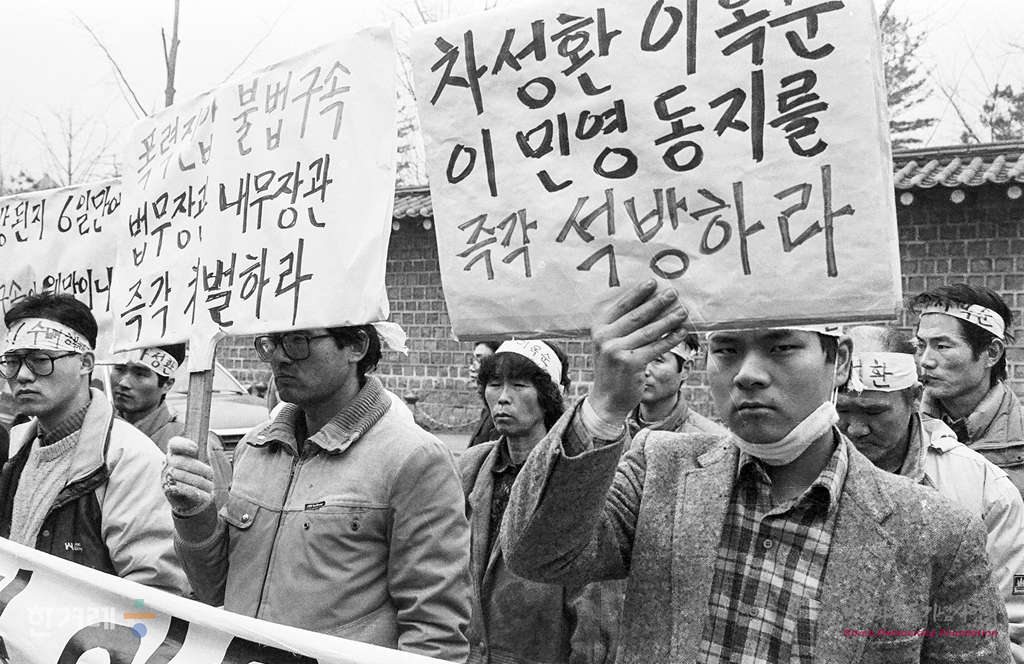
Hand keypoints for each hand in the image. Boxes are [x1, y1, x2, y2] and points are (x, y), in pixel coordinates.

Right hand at [163, 436, 214, 516]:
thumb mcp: (201, 462)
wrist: (191, 498)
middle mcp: (168, 463)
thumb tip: (207, 442)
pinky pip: (181, 489)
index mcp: (176, 452)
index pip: (174, 443)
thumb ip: (203, 451)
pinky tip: (206, 495)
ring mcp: (166, 476)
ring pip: (180, 476)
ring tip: (210, 485)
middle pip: (179, 461)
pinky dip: (197, 492)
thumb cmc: (197, 476)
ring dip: (200, 481)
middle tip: (210, 473)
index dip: (183, 444)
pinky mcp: (169, 490)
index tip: (196, 449)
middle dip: (198, 468)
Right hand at [588, 280, 688, 421]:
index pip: (621, 306)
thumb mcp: (609, 344)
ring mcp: (616, 351)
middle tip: (674, 293)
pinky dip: (671, 339)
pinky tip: (682, 332)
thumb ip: (621, 326)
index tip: (653, 282)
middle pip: (637, 316)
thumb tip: (649, 304)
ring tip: (683, 311)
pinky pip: (656, 348)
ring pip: (649, 331)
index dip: (638, 293)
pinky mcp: (631, 363)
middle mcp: (605, 338)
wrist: (606, 398)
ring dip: (669, 320)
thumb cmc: (613, 368)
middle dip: (658, 303)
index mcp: (599, 328)